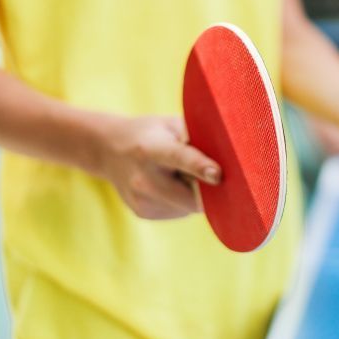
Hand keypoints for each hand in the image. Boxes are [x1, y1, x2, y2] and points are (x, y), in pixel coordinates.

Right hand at [95, 116, 220, 219]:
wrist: (108, 149)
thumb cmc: (152, 133)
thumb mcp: (171, 124)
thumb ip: (197, 138)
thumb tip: (230, 155)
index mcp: (151, 149)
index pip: (180, 158)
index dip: (201, 167)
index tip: (218, 174)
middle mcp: (143, 178)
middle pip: (191, 196)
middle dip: (209, 189)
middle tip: (210, 173)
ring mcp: (141, 200)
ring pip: (189, 207)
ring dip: (196, 194)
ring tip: (178, 174)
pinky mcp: (143, 213)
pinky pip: (181, 212)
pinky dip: (184, 200)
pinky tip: (170, 184)